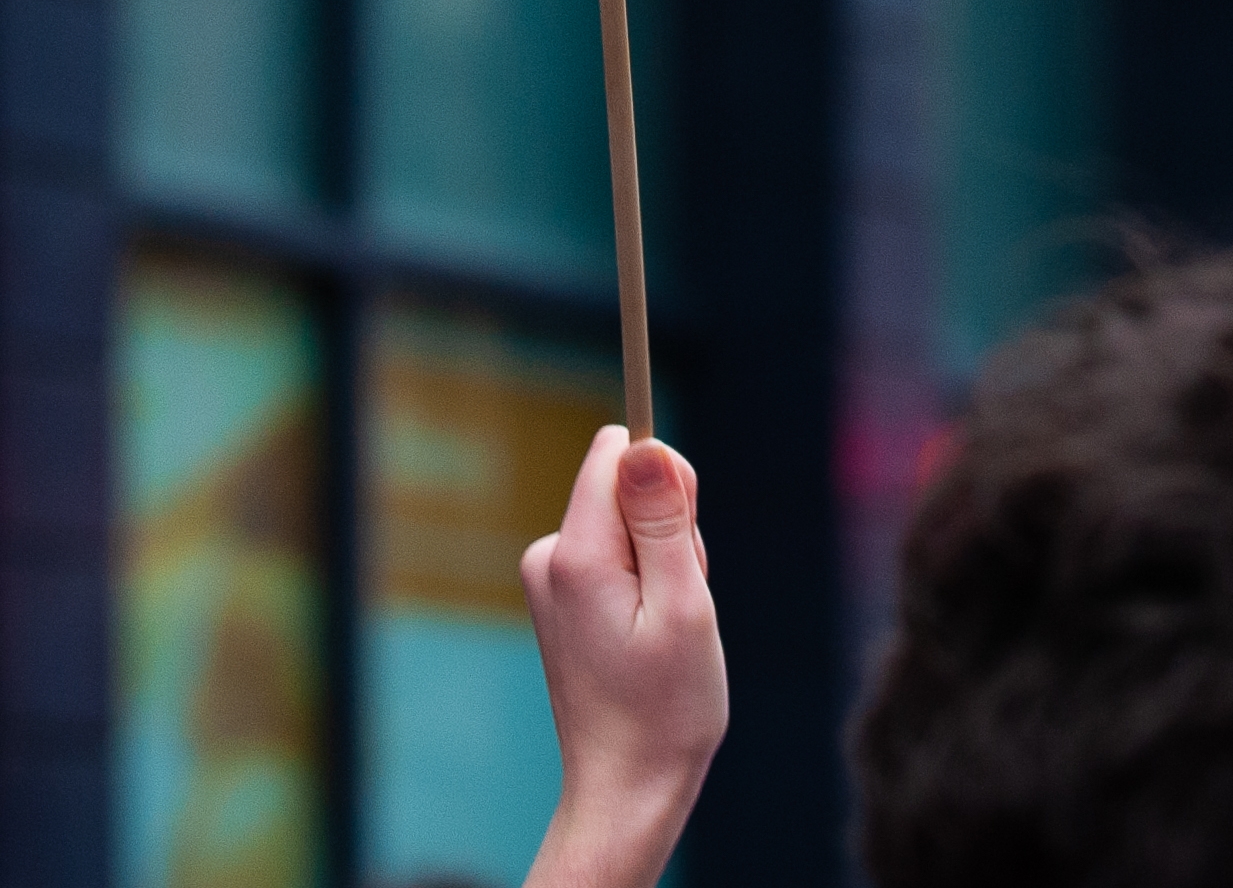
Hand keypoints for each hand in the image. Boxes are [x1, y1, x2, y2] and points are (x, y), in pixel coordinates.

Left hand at [518, 427, 727, 887]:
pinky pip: (616, 558)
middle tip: (681, 605)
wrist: (626, 789)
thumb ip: (665, 521)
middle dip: (670, 532)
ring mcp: (550, 581)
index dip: (667, 483)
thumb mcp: (684, 608)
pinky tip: (650, 640)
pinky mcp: (562, 599)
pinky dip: (646, 588)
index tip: (684, 543)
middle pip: (624, 488)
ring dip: (663, 565)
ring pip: (627, 526)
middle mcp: (548, 558)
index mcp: (575, 555)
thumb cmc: (665, 710)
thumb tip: (644, 443)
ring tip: (666, 633)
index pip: (616, 453)